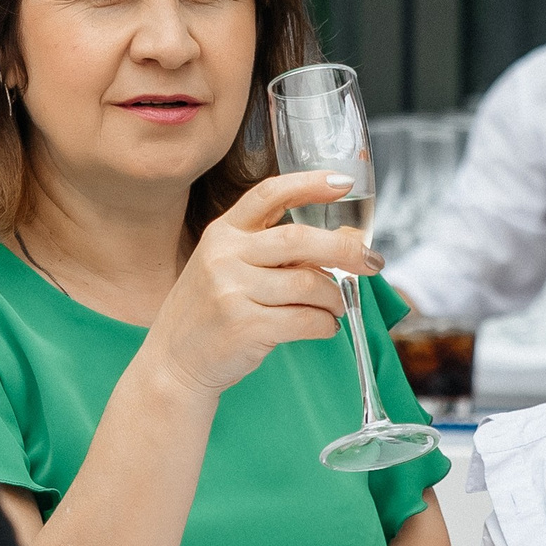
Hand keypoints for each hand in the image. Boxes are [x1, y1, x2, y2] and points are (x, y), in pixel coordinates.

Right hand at [138, 170, 381, 398]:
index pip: (269, 193)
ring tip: (337, 306)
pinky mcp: (244, 326)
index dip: (310, 184)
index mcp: (223, 232)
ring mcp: (231, 291)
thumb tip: (341, 244)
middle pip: (299, 239)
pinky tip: (324, 327)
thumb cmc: (211, 312)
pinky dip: (325, 324)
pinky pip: (305, 319)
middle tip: (372, 261)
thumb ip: (272, 253)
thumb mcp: (227, 268)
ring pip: (308, 283)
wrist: (173, 363)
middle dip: (345, 249)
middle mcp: (224, 255)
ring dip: (335, 297)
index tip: (345, 183)